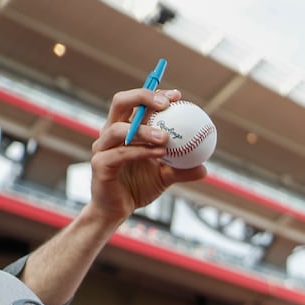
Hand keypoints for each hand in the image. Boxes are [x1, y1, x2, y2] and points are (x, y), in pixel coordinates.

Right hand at [85, 87, 206, 225]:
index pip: (137, 103)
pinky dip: (141, 152)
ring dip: (144, 130)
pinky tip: (160, 153)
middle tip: (167, 104)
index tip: (178, 96)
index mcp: (125, 128)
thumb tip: (205, 167)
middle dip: (143, 97)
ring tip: (166, 138)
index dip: (154, 93)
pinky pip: (120, 154)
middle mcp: (110, 132)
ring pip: (120, 129)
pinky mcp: (100, 164)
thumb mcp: (165, 177)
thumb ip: (182, 169)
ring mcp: (102, 147)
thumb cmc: (139, 187)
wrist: (117, 211)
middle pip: (121, 102)